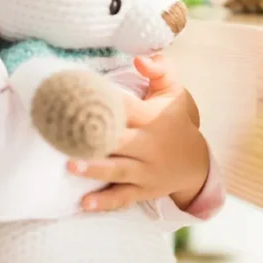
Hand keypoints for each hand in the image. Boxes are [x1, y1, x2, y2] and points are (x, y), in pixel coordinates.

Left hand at [67, 55, 209, 211]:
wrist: (196, 163)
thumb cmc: (176, 120)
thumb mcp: (174, 91)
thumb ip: (158, 70)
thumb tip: (139, 58)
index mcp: (153, 118)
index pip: (128, 107)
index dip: (107, 102)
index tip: (82, 96)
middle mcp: (150, 145)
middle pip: (120, 141)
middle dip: (95, 139)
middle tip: (66, 134)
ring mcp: (147, 170)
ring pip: (119, 170)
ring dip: (95, 169)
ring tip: (70, 165)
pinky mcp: (144, 190)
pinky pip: (123, 197)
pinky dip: (104, 202)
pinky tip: (84, 203)